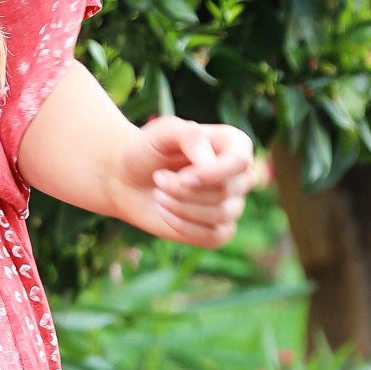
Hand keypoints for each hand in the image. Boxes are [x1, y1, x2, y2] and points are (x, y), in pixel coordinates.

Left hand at [112, 115, 258, 248]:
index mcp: (235, 144)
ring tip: (159, 194)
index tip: (180, 176)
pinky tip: (165, 212)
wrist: (130, 180)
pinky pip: (214, 237)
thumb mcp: (163, 132)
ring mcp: (233, 204)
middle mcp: (240, 175)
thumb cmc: (149, 150)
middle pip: (226, 191)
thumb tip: (210, 162)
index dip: (211, 174)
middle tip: (158, 179)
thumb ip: (189, 135)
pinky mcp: (221, 230)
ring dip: (181, 206)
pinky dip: (184, 226)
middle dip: (185, 190)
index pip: (240, 162)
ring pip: (220, 214)